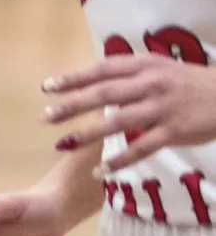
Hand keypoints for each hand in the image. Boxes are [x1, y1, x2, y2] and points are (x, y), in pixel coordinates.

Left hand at [42, 49, 215, 163]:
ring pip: (118, 121)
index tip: (47, 87)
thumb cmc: (189, 83)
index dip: (74, 78)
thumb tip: (93, 82)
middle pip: (104, 94)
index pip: (102, 70)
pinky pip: (141, 148)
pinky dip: (119, 160)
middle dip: (71, 106)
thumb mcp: (160, 69)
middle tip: (45, 118)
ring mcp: (162, 107)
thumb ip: (130, 75)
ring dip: (88, 133)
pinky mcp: (173, 130)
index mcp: (145, 65)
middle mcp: (151, 83)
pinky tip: (100, 170)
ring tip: (62, 144)